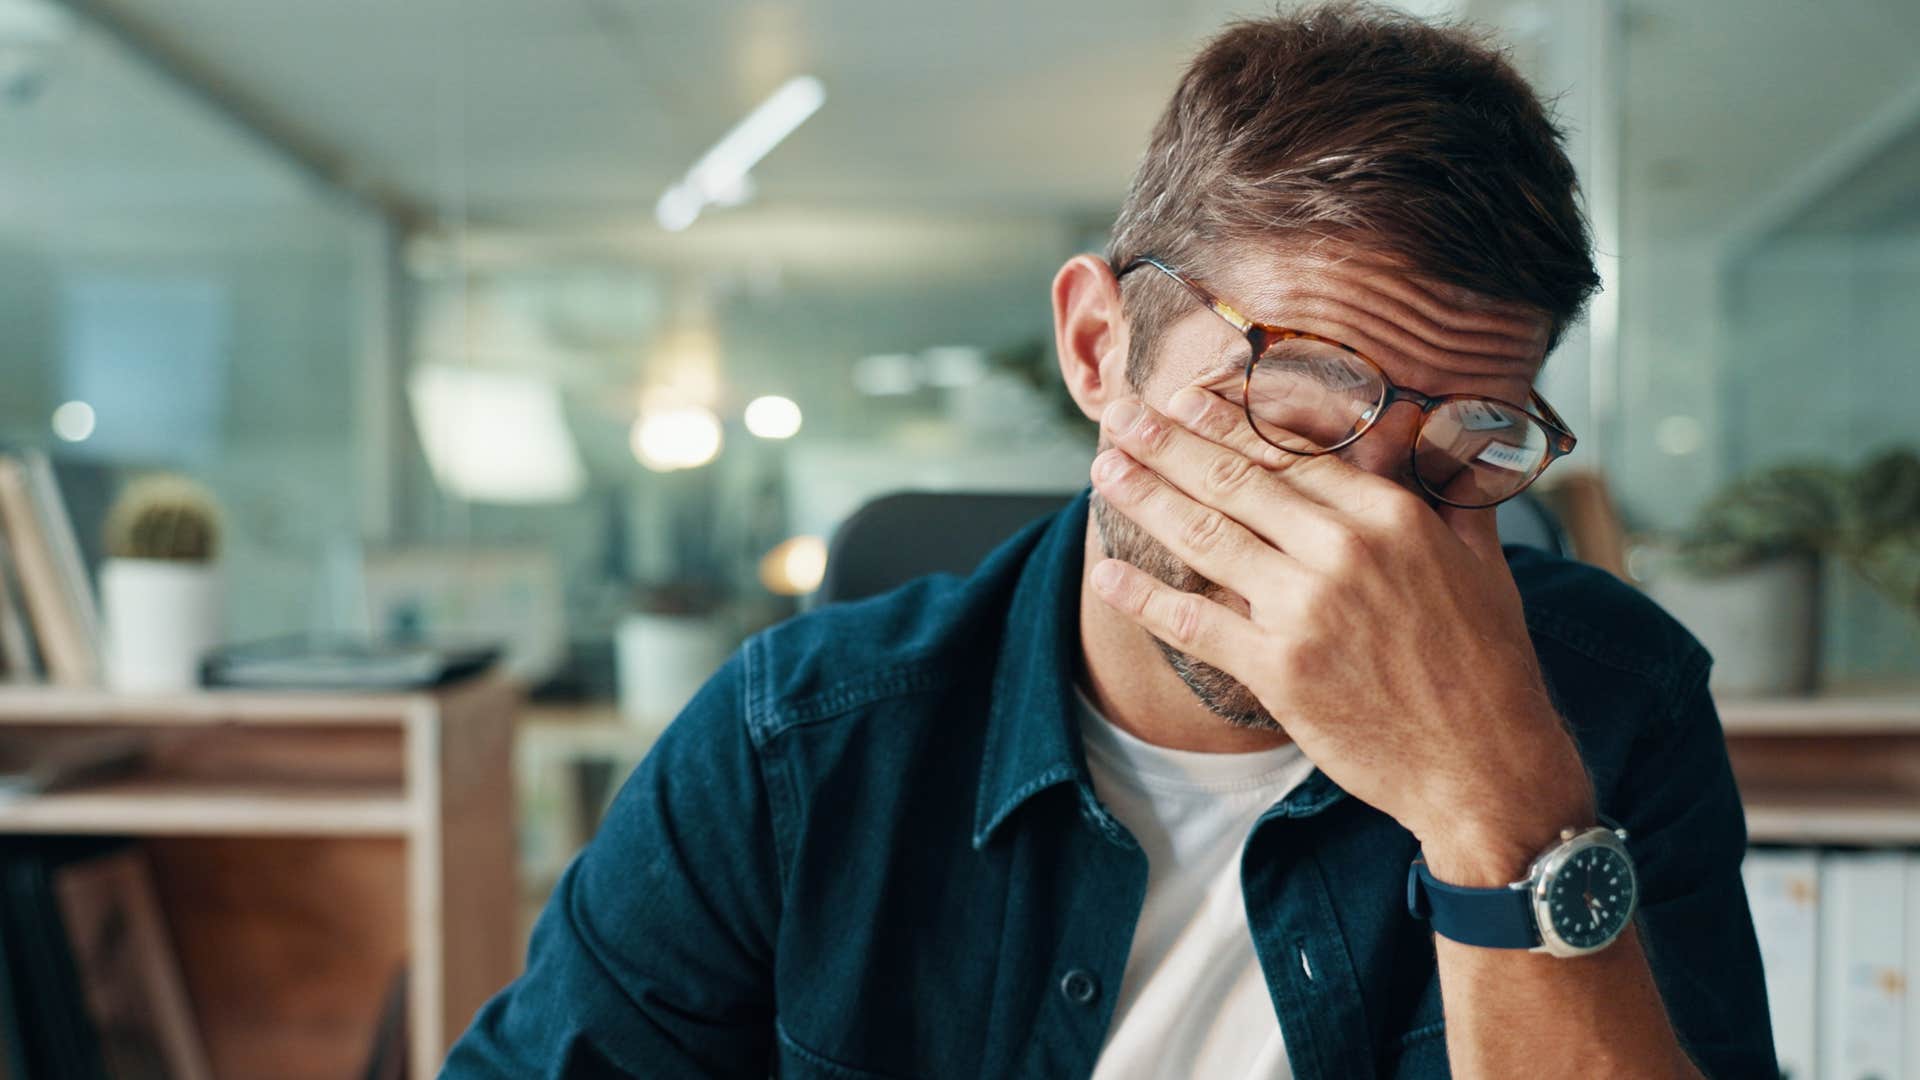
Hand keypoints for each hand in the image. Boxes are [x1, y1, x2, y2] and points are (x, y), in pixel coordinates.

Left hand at [1088, 387, 1594, 883]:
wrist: (1485, 767)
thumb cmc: (1487, 666)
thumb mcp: (1482, 562)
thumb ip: (1448, 494)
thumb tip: (1436, 437)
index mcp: (1390, 516)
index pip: (1290, 453)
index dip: (1228, 423)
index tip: (1187, 400)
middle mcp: (1342, 551)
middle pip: (1234, 481)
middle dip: (1168, 442)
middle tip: (1121, 417)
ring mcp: (1304, 610)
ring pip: (1205, 536)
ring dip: (1145, 496)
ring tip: (1104, 469)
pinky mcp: (1277, 670)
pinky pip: (1193, 622)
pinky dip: (1142, 597)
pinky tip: (1104, 574)